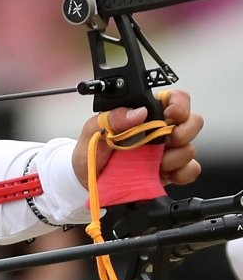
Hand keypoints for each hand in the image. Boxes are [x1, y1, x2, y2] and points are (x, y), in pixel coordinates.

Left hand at [72, 90, 202, 188]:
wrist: (86, 181)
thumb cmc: (90, 151)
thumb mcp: (93, 131)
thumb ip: (112, 118)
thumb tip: (137, 112)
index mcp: (144, 113)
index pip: (175, 98)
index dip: (180, 104)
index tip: (170, 116)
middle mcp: (160, 130)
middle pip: (193, 121)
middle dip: (183, 133)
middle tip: (164, 142)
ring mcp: (167, 151)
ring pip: (190, 148)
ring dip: (174, 157)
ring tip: (152, 162)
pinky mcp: (170, 171)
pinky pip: (191, 170)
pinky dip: (181, 173)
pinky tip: (162, 173)